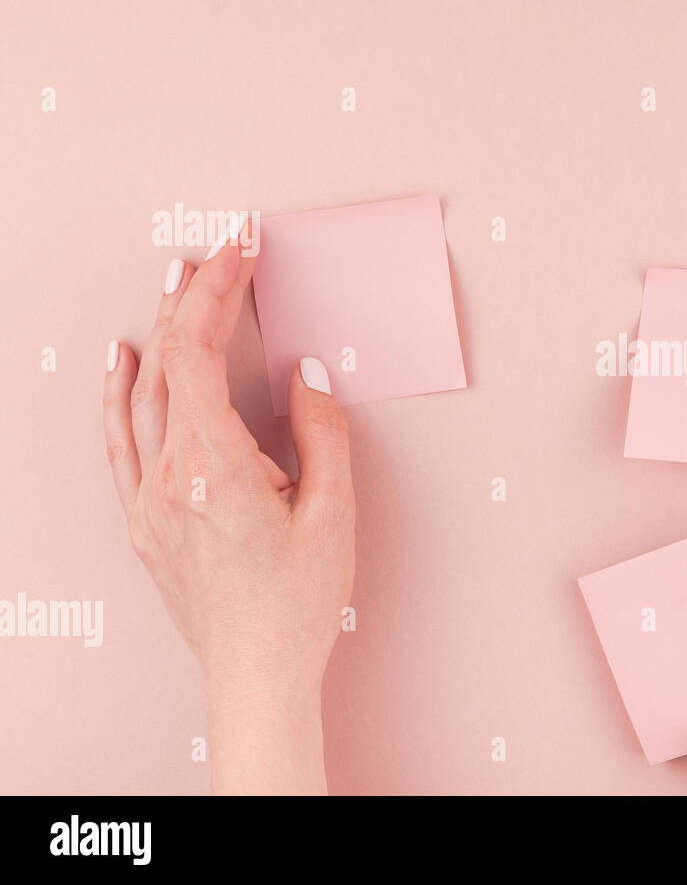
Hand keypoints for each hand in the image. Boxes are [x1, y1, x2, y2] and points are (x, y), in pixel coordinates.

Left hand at [102, 231, 355, 793]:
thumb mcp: (332, 514)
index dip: (218, 292)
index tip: (239, 251)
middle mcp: (169, 478)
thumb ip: (319, 434)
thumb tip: (305, 375)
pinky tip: (120, 361)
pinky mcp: (143, 521)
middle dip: (191, 297)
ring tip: (172, 283)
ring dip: (156, 332)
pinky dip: (116, 393)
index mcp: (215, 469)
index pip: (201, 354)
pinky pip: (117, 440)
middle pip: (168, 363)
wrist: (256, 674)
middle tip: (214, 251)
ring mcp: (147, 500)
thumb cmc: (296, 605)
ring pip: (140, 395)